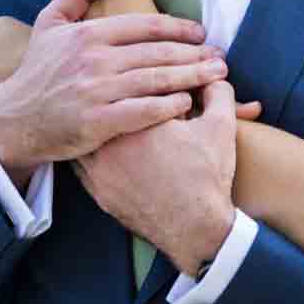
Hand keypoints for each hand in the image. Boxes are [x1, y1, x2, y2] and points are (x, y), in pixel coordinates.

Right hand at [0, 0, 225, 182]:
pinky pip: (142, 112)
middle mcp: (93, 60)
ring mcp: (96, 92)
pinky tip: (187, 103)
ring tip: (216, 76)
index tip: (201, 33)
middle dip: (195, 54)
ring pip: (155, 80)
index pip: (144, 26)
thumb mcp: (49, 23)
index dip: (178, 28)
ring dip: (191, 77)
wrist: (13, 121)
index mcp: (87, 34)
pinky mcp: (96, 122)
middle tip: (220, 56)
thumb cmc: (37, 72)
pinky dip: (168, 107)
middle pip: (157, 53)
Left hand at [74, 81, 238, 276]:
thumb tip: (213, 75)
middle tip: (123, 92)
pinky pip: (82, 161)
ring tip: (104, 112)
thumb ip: (218, 92)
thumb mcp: (221, 126)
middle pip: (104, 106)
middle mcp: (111, 140)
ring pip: (85, 132)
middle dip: (114, 97)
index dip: (147, 78)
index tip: (154, 80)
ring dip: (96, 121)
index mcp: (140, 118)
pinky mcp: (96, 189)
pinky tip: (100, 142)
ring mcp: (98, 168)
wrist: (196, 229)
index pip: (134, 84)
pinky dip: (90, 148)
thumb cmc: (207, 177)